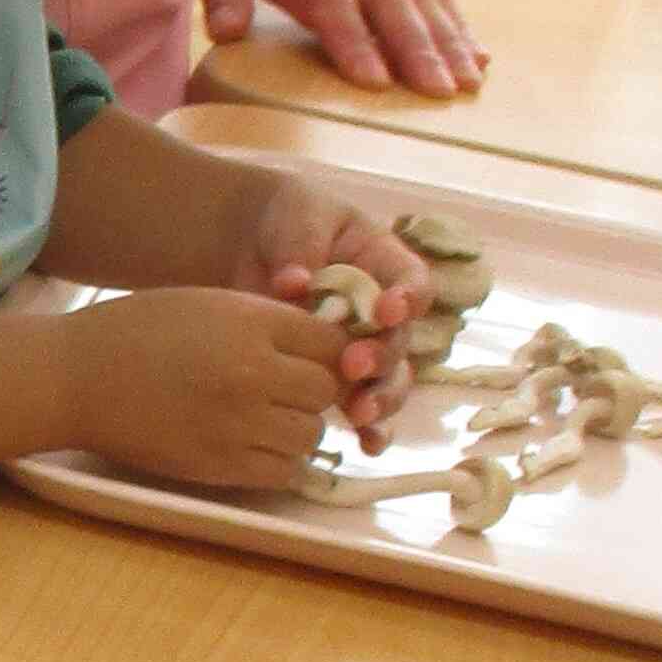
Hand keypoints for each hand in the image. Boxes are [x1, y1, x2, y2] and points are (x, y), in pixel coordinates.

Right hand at [70, 286, 354, 487]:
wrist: (76, 379)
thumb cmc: (135, 331)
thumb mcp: (208, 303)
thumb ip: (266, 322)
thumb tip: (321, 344)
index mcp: (250, 324)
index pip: (332, 341)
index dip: (329, 350)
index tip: (312, 356)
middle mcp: (253, 373)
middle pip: (327, 390)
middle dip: (315, 390)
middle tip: (288, 390)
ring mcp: (238, 424)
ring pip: (311, 435)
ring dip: (298, 428)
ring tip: (266, 418)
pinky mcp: (220, 467)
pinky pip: (283, 471)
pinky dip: (278, 461)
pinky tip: (253, 445)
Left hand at [192, 0, 482, 97]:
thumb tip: (226, 33)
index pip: (330, 5)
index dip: (353, 42)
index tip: (374, 81)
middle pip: (388, 7)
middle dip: (416, 51)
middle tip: (438, 95)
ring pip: (419, 1)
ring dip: (446, 43)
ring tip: (467, 86)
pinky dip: (457, 25)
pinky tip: (476, 59)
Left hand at [234, 177, 431, 444]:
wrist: (248, 242)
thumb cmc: (286, 219)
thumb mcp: (297, 216)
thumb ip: (301, 246)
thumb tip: (295, 283)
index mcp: (385, 264)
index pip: (413, 283)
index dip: (408, 300)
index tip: (387, 310)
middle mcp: (384, 312)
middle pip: (401, 343)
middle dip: (382, 358)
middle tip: (354, 365)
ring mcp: (363, 346)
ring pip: (390, 382)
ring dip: (380, 399)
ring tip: (358, 414)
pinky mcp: (335, 375)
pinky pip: (363, 407)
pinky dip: (370, 428)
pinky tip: (363, 445)